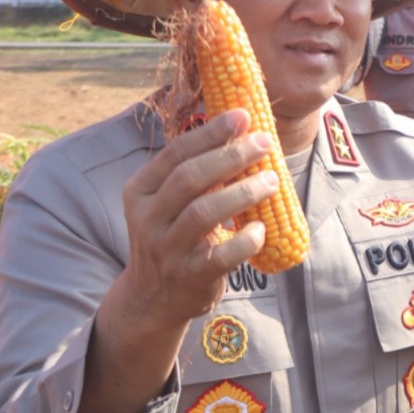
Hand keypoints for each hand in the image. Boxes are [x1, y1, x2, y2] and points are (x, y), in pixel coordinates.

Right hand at [80, 109, 278, 412]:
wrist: (153, 297)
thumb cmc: (173, 236)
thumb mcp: (168, 202)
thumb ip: (194, 173)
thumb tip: (240, 130)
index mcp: (141, 190)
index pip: (176, 153)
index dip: (210, 133)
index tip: (242, 115)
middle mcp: (148, 217)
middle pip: (189, 178)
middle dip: (230, 156)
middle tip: (264, 143)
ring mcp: (167, 249)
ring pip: (203, 213)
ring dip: (242, 193)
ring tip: (272, 180)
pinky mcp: (189, 276)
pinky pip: (219, 256)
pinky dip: (244, 241)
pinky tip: (262, 229)